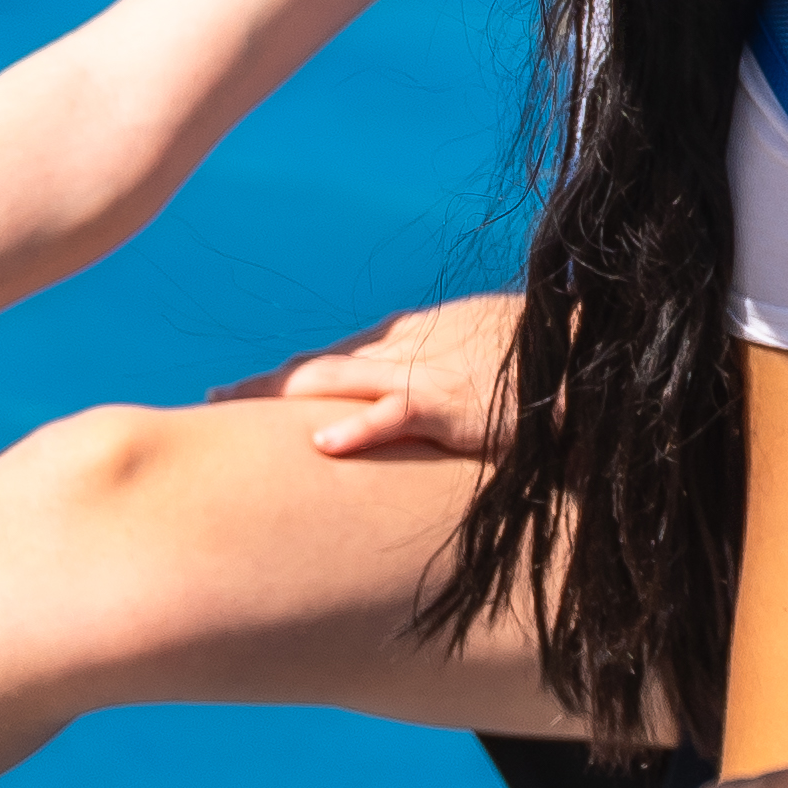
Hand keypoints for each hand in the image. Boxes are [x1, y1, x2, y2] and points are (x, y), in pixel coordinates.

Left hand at [222, 292, 520, 464]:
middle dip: (259, 386)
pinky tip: (323, 445)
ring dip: (279, 395)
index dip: (278, 377)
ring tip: (230, 407)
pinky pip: (396, 412)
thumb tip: (401, 409)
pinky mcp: (451, 403)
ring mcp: (422, 373)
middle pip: (312, 367)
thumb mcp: (468, 358)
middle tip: (208, 401)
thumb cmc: (529, 357)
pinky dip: (360, 428)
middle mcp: (400, 351)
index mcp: (404, 342)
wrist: (578, 347)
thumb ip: (430, 378)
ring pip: (333, 380)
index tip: (231, 395)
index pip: (326, 360)